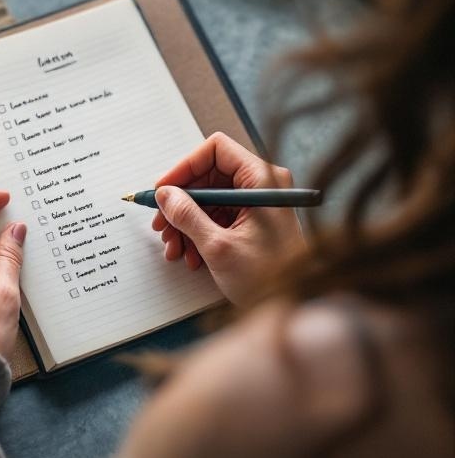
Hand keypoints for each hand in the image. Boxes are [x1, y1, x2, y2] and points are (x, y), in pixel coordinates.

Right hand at [152, 132, 304, 306]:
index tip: (165, 189)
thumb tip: (166, 195)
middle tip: (162, 223)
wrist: (296, 308)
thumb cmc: (269, 277)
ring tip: (175, 248)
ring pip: (209, 198)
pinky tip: (191, 255)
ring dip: (186, 222)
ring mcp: (257, 203)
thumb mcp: (219, 247)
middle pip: (209, 176)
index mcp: (262, 179)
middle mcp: (261, 184)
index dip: (185, 167)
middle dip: (181, 202)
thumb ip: (188, 216)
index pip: (217, 150)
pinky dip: (199, 233)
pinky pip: (218, 215)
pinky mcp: (252, 220)